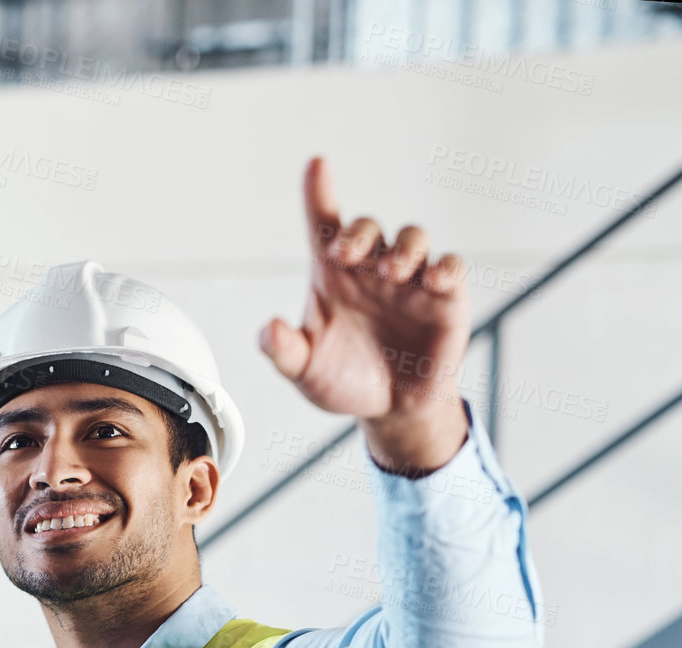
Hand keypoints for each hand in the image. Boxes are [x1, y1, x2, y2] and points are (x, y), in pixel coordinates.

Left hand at [260, 157, 470, 473]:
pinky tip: (432, 281)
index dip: (319, 193)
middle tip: (347, 254)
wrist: (389, 408)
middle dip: (360, 233)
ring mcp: (410, 281)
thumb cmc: (343, 379)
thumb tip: (268, 330)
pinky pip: (452, 267)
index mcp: (333, 276)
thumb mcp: (304, 371)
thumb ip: (284, 351)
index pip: (324, 225)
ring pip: (413, 238)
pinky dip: (446, 267)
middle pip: (369, 228)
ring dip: (404, 247)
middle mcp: (371, 270)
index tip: (316, 165)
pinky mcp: (445, 299)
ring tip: (392, 272)